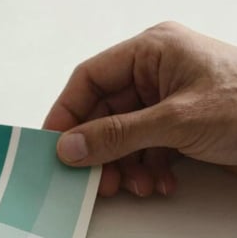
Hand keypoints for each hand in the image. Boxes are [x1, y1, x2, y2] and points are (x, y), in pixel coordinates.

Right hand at [43, 22, 236, 196]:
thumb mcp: (176, 121)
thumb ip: (116, 135)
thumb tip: (68, 147)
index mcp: (154, 50)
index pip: (90, 78)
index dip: (67, 113)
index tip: (53, 146)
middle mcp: (158, 72)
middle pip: (105, 113)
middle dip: (100, 150)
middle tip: (93, 179)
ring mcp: (170, 100)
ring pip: (124, 135)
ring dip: (124, 166)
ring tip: (134, 187)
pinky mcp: (183, 126)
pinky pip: (146, 147)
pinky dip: (147, 169)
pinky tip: (159, 183)